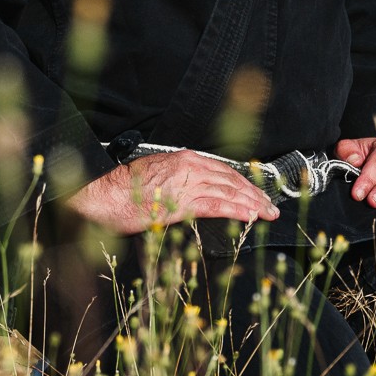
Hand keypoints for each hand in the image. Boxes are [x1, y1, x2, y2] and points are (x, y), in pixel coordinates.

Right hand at [64, 152, 282, 235]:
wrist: (104, 194)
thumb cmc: (124, 189)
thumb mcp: (157, 177)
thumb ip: (179, 181)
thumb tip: (193, 194)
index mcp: (185, 158)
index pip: (223, 170)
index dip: (243, 183)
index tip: (256, 193)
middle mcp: (190, 166)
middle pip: (231, 180)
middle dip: (254, 193)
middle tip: (271, 206)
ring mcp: (187, 183)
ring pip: (229, 192)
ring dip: (252, 204)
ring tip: (267, 214)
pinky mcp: (182, 202)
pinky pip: (217, 206)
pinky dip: (237, 211)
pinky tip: (250, 217)